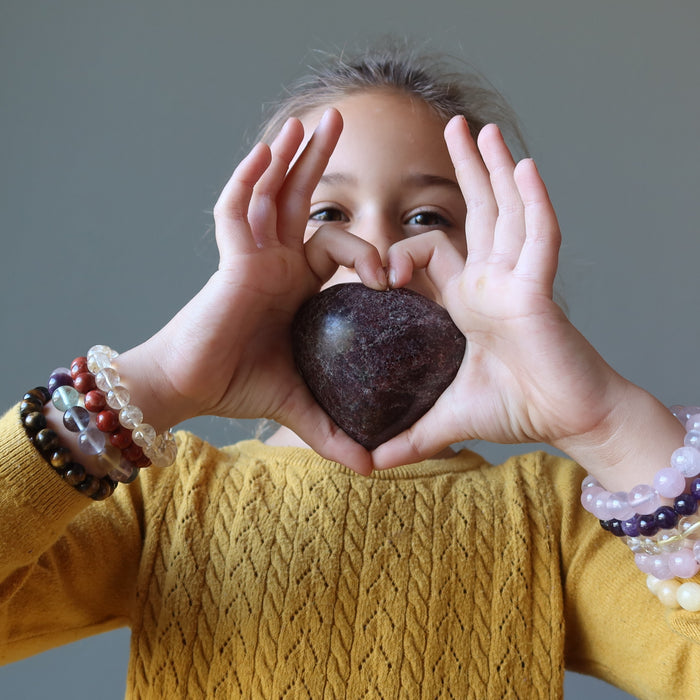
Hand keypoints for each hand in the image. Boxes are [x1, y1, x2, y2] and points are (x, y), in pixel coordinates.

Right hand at [118, 110, 384, 474]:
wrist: (191, 387)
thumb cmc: (239, 385)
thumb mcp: (301, 404)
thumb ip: (336, 432)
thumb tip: (374, 471)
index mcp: (298, 286)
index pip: (339, 249)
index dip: (370, 252)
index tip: (398, 275)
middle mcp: (276, 262)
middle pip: (304, 201)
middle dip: (320, 164)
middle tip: (344, 123)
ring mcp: (252, 255)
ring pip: (273, 194)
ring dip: (292, 158)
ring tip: (314, 121)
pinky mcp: (229, 258)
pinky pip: (238, 210)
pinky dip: (251, 179)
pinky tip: (268, 150)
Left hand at [372, 117, 645, 473]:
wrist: (568, 420)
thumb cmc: (519, 407)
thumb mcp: (448, 416)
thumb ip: (410, 436)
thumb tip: (370, 466)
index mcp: (470, 301)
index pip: (434, 254)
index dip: (401, 253)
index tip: (376, 274)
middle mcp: (493, 282)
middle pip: (478, 213)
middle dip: (467, 171)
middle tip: (453, 128)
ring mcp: (518, 281)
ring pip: (508, 213)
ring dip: (495, 169)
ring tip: (481, 129)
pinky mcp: (541, 291)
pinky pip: (539, 239)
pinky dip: (535, 204)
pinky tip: (526, 167)